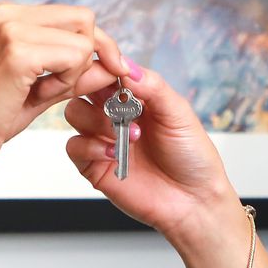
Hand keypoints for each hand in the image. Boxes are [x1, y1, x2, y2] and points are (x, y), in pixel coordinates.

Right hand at [0, 2, 127, 170]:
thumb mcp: (39, 89)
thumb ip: (76, 74)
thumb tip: (114, 65)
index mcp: (9, 14)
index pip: (74, 15)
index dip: (95, 44)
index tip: (109, 68)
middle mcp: (8, 12)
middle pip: (84, 19)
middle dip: (91, 55)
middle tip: (69, 87)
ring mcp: (11, 28)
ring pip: (83, 39)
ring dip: (74, 72)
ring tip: (43, 92)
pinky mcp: (17, 51)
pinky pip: (74, 58)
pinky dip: (67, 82)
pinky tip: (39, 95)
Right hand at [63, 61, 236, 240]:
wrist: (193, 202)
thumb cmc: (192, 156)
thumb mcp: (179, 114)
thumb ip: (153, 87)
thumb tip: (127, 66)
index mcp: (136, 97)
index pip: (108, 71)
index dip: (103, 67)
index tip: (109, 71)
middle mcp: (116, 115)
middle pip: (84, 87)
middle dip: (93, 90)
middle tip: (113, 102)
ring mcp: (103, 139)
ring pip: (74, 113)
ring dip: (96, 120)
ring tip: (126, 135)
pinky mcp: (94, 166)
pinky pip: (74, 147)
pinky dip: (89, 146)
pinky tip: (113, 153)